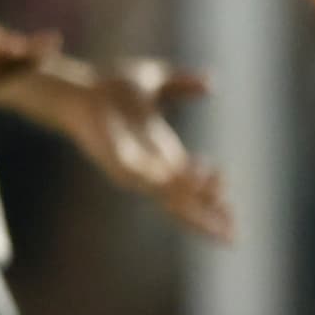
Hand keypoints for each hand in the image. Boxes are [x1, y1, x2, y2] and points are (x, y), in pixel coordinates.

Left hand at [47, 59, 233, 241]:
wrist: (79, 85)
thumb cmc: (109, 85)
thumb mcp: (156, 80)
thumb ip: (183, 84)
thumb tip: (211, 82)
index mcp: (162, 152)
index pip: (193, 184)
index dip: (213, 198)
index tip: (235, 213)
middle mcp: (150, 165)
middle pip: (184, 200)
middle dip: (209, 217)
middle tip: (235, 234)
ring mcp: (134, 167)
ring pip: (170, 194)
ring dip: (197, 198)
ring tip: (222, 200)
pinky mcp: (118, 162)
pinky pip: (148, 178)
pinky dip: (171, 182)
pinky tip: (193, 179)